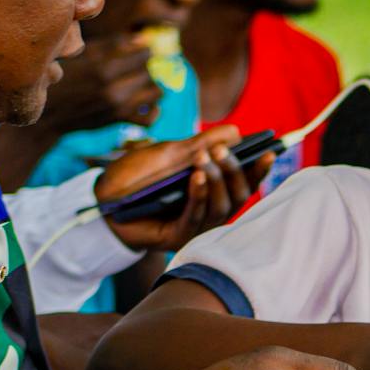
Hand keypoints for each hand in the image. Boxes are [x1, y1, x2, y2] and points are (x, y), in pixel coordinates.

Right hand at [44, 35, 162, 133]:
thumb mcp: (82, 55)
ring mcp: (118, 105)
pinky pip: (149, 118)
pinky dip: (153, 112)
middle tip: (135, 68)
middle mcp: (113, 86)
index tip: (138, 52)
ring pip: (156, 91)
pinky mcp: (119, 119)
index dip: (143, 50)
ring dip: (152, 86)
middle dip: (145, 68)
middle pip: (149, 71)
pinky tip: (148, 105)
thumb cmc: (65, 78)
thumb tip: (141, 39)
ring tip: (141, 84)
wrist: (48, 114)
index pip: (143, 53)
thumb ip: (112, 45)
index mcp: (103, 66)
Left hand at [95, 125, 274, 250]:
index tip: (269, 152)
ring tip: (205, 159)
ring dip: (216, 181)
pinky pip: (196, 218)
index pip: (244, 183)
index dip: (259, 170)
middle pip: (239, 197)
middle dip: (234, 171)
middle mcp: (210, 210)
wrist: (100, 196)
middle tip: (221, 150)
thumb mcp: (170, 152)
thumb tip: (235, 131)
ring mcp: (195, 226)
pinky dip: (199, 196)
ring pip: (222, 208)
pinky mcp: (177, 237)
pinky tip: (196, 177)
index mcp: (213, 191)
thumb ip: (201, 143)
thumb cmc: (136, 175)